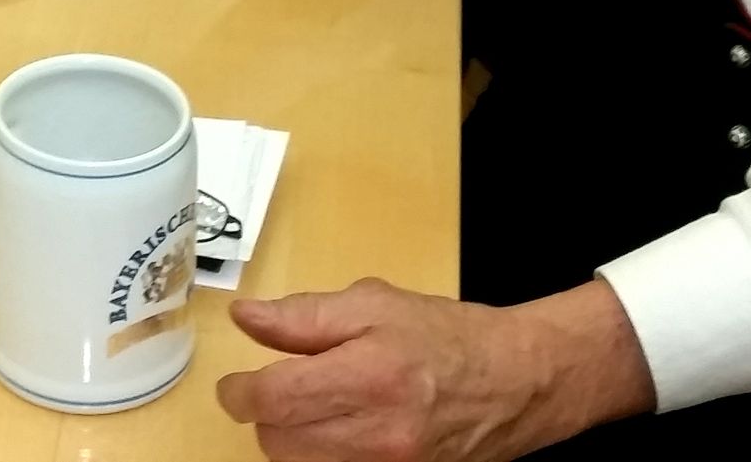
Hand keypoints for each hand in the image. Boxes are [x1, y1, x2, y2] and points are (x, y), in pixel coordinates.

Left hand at [216, 278, 656, 460]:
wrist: (514, 381)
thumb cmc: (445, 336)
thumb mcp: (373, 303)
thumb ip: (303, 316)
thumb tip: (246, 318)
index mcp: (368, 375)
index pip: (274, 400)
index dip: (240, 393)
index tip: (236, 383)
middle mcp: (377, 433)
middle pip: (278, 442)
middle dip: (267, 414)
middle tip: (280, 386)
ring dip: (291, 437)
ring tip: (313, 404)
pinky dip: (322, 453)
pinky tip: (338, 427)